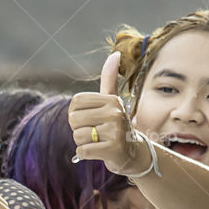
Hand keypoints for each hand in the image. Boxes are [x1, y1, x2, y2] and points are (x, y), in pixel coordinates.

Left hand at [69, 51, 148, 174]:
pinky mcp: (113, 149)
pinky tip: (99, 151)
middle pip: (74, 119)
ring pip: (78, 136)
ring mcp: (116, 132)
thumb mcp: (113, 101)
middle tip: (94, 132)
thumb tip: (116, 53)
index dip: (75, 113)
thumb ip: (109, 79)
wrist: (134, 153)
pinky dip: (86, 154)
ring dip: (83, 142)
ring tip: (98, 141)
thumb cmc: (116, 125)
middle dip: (79, 129)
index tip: (89, 119)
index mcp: (112, 100)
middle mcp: (115, 113)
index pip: (75, 102)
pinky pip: (83, 151)